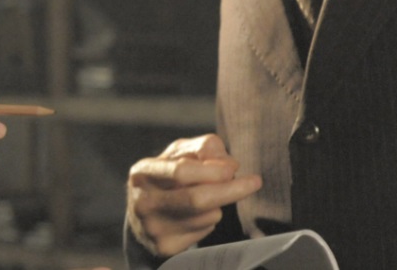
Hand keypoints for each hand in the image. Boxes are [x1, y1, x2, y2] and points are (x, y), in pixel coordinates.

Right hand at [125, 134, 260, 257]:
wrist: (143, 214)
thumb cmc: (166, 176)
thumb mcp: (179, 153)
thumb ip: (204, 148)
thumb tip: (229, 164)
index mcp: (143, 173)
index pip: (181, 172)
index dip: (213, 171)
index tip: (235, 168)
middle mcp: (144, 202)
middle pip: (197, 199)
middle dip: (231, 190)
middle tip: (253, 182)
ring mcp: (153, 228)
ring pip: (206, 216)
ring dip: (218, 205)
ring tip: (206, 197)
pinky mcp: (166, 247)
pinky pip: (204, 233)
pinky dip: (209, 221)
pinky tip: (196, 215)